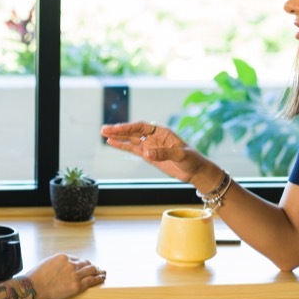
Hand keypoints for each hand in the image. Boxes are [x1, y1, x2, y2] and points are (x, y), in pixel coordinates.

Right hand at [25, 253, 105, 298]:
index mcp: (63, 257)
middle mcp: (71, 264)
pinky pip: (91, 280)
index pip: (76, 259)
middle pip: (86, 263)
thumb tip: (60, 268)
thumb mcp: (46, 263)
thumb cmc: (35, 278)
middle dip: (92, 265)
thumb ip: (56, 264)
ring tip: (102, 272)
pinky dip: (99, 278)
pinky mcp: (77, 286)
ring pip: (91, 270)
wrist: (33, 288)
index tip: (84, 266)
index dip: (81, 263)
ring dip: (98, 270)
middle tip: (96, 268)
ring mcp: (75, 274)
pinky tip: (102, 277)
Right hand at [101, 121, 219, 189]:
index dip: (129, 127)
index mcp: (162, 132)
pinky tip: (112, 143)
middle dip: (119, 130)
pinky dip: (122, 146)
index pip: (142, 127)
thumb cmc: (192, 160)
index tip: (117, 129)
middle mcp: (154, 136)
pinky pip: (133, 149)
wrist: (195, 171)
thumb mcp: (181, 156)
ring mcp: (150, 145)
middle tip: (104, 130)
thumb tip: (147, 153)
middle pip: (133, 131)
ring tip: (103, 134)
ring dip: (118, 137)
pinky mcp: (148, 155)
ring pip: (131, 139)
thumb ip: (164, 153)